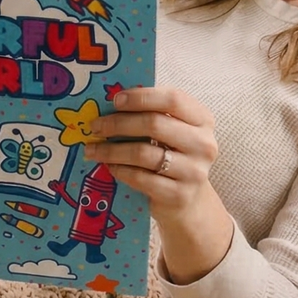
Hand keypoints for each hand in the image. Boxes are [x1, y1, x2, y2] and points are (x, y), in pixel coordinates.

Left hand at [84, 86, 218, 218]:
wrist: (189, 199)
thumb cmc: (174, 156)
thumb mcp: (172, 131)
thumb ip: (152, 114)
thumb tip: (111, 101)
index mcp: (202, 120)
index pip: (173, 99)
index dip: (141, 97)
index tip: (115, 100)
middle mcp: (203, 144)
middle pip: (154, 124)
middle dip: (118, 123)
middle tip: (96, 126)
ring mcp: (194, 171)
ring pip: (143, 153)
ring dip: (112, 150)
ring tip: (93, 149)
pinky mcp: (179, 194)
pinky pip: (141, 178)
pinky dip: (120, 170)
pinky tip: (109, 166)